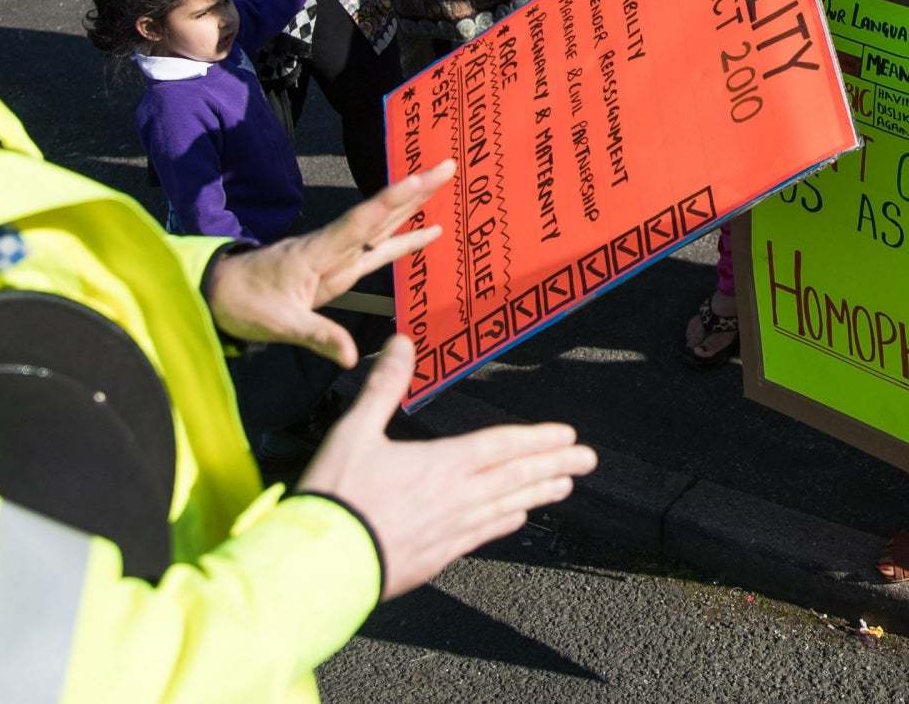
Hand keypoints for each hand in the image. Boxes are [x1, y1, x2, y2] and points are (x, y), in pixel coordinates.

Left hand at [203, 160, 456, 365]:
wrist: (220, 292)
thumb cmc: (245, 302)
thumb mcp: (278, 324)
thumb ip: (317, 336)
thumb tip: (351, 356)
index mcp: (318, 252)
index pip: (361, 222)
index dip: (392, 202)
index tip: (419, 179)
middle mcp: (333, 245)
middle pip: (380, 214)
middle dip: (414, 190)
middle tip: (448, 165)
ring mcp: (338, 254)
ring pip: (382, 225)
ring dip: (413, 205)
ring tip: (444, 184)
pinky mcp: (339, 266)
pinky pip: (378, 248)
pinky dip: (405, 238)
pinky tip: (428, 231)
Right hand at [299, 335, 595, 599]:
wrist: (320, 567)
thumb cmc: (337, 496)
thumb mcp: (355, 431)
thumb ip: (383, 387)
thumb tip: (402, 341)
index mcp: (442, 465)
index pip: (501, 446)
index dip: (537, 439)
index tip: (568, 435)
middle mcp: (456, 498)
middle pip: (515, 477)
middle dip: (554, 465)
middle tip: (589, 460)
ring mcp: (448, 532)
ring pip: (506, 508)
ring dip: (537, 494)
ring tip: (565, 487)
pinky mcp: (434, 559)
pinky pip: (481, 536)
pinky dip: (504, 524)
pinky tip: (517, 519)